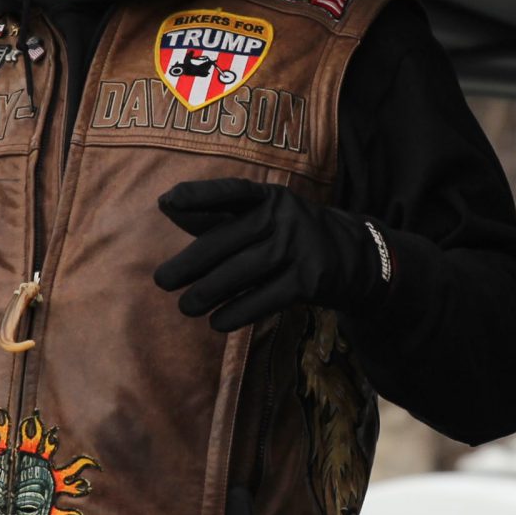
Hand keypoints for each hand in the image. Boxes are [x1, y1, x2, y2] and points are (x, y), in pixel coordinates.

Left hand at [153, 178, 393, 331]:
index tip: (168, 200)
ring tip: (186, 306)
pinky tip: (217, 323)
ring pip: (244, 271)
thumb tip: (166, 204)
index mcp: (268, 197)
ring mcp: (299, 247)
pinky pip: (266, 298)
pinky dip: (238, 312)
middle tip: (162, 281)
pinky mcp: (310, 279)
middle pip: (229, 239)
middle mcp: (284, 216)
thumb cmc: (288, 237)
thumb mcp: (260, 218)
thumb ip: (216, 215)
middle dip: (191, 262)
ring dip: (209, 292)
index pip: (231, 192)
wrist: (353, 258)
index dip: (200, 195)